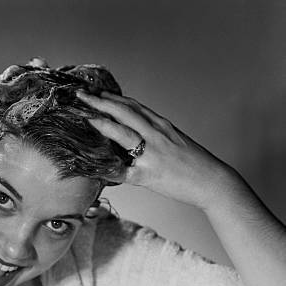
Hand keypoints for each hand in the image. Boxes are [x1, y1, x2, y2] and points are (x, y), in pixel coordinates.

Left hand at [76, 91, 236, 210]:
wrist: (213, 182)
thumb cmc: (194, 163)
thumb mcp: (175, 141)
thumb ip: (154, 135)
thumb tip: (134, 133)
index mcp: (162, 126)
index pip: (134, 106)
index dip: (113, 98)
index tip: (97, 92)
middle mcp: (157, 135)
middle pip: (125, 113)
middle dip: (101, 103)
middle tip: (82, 96)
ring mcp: (152, 154)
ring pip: (123, 134)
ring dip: (102, 124)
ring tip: (85, 118)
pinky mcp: (149, 175)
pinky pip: (122, 172)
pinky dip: (107, 169)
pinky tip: (92, 166)